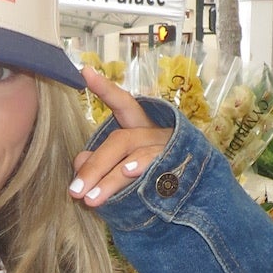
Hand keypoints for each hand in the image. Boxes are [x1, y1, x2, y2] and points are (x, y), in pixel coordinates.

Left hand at [69, 66, 169, 207]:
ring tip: (91, 199)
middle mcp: (155, 132)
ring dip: (110, 179)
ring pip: (135, 155)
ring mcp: (169, 147)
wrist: (198, 193)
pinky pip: (158, 165)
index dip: (105, 89)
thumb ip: (99, 163)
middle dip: (95, 166)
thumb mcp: (121, 168)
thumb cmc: (151, 177)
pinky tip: (127, 173)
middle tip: (74, 191)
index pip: (122, 104)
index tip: (85, 73)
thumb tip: (80, 162)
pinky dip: (141, 168)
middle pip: (121, 140)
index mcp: (141, 127)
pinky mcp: (179, 165)